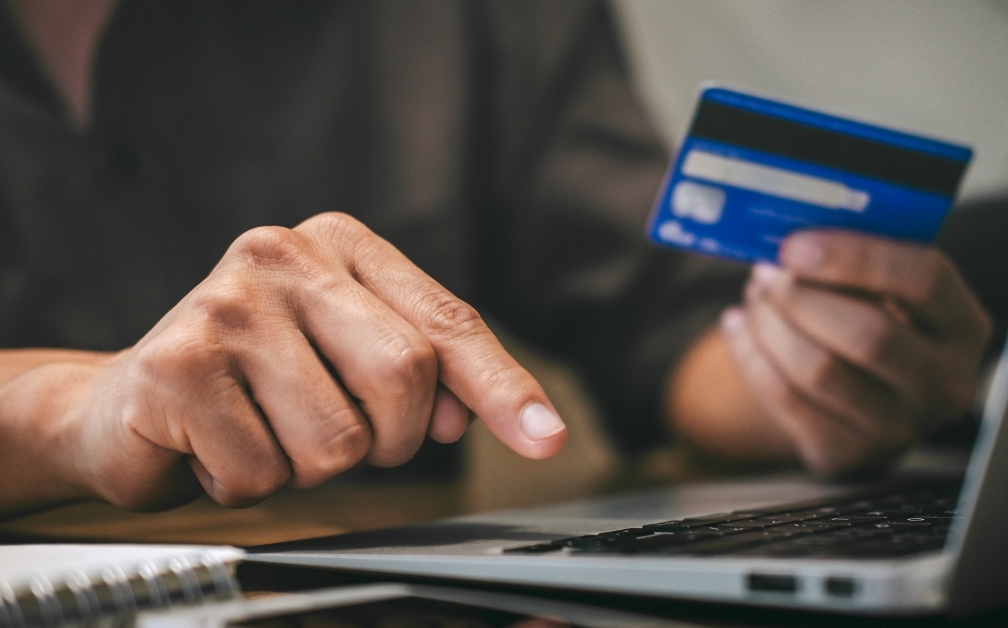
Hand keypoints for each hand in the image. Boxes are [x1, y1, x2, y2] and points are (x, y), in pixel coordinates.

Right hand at [57, 213, 566, 509]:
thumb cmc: (257, 381)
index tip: (546, 437)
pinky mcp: (177, 363)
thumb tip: (470, 416)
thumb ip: (424, 376)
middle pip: (404, 376)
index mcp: (341, 244)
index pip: (446, 321)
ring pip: (338, 440)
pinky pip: (265, 471)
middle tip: (336, 429)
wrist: (127, 402)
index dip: (501, 385)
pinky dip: (249, 483)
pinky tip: (217, 443)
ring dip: (309, 466)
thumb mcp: (349, 359)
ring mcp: (226, 302)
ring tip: (264, 428)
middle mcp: (283, 252)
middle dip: (386, 437)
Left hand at [719, 230, 990, 475]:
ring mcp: (898, 428)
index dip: (856, 257)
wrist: (866, 396)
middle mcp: (944, 384)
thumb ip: (856, 263)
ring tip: (755, 296)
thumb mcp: (887, 289)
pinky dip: (750, 354)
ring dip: (771, 325)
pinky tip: (739, 325)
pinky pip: (785, 399)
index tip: (797, 245)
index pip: (925, 281)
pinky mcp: (845, 452)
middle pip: (869, 335)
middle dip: (802, 297)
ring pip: (819, 371)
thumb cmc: (875, 319)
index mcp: (963, 327)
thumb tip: (793, 242)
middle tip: (768, 273)